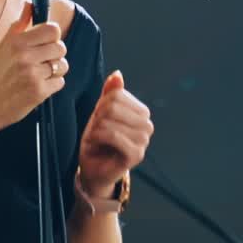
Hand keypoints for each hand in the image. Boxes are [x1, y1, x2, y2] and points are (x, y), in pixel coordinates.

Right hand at [0, 8, 68, 131]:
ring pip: (62, 65)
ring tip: (41, 74)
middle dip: (56, 54)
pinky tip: (39, 86)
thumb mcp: (3, 46)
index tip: (47, 42)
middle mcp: (25, 56)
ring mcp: (33, 74)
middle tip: (43, 61)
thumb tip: (30, 5)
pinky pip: (60, 82)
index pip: (52, 29)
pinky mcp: (39, 92)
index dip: (53, 36)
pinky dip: (52, 85)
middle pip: (61, 47)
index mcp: (17, 42)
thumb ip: (19, 25)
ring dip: (55, 71)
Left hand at [78, 71, 152, 195]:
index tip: (99, 118)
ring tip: (97, 138)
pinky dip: (98, 137)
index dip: (101, 103)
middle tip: (96, 130)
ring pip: (111, 120)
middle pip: (113, 105)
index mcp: (142, 113)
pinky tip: (96, 143)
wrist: (94, 168)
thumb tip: (117, 74)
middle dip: (98, 116)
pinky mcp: (136, 155)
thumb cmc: (99, 140)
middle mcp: (147, 125)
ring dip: (96, 128)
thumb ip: (110, 93)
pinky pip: (113, 135)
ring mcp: (144, 141)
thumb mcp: (101, 112)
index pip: (117, 94)